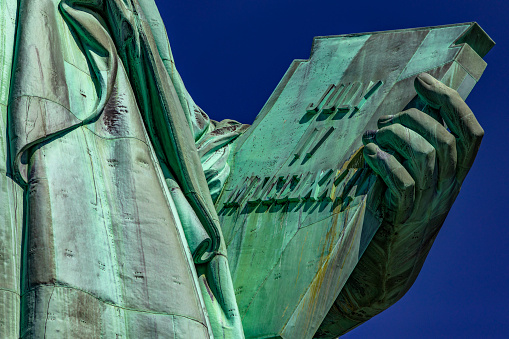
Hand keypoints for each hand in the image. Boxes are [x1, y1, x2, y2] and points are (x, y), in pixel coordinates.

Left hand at [362, 73, 483, 225]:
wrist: (390, 263)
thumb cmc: (396, 212)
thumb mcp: (415, 179)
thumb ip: (416, 151)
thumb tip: (401, 114)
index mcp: (455, 174)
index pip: (470, 131)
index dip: (450, 101)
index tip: (422, 80)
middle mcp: (449, 187)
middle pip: (445, 138)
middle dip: (412, 118)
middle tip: (384, 122)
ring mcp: (430, 204)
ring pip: (425, 155)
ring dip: (394, 137)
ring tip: (373, 139)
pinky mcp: (407, 217)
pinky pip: (404, 182)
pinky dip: (384, 163)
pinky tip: (369, 156)